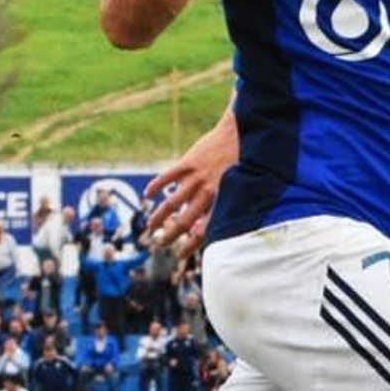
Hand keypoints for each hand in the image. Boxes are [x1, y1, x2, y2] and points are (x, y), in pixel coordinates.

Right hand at [144, 114, 241, 259]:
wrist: (241, 134)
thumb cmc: (242, 164)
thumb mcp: (237, 189)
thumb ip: (221, 207)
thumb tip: (205, 226)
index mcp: (222, 202)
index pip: (203, 232)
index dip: (190, 247)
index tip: (179, 256)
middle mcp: (208, 192)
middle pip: (184, 221)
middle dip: (170, 236)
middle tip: (160, 244)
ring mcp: (197, 177)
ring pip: (172, 203)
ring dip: (158, 217)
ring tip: (150, 226)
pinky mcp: (188, 162)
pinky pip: (167, 177)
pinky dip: (155, 186)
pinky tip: (147, 194)